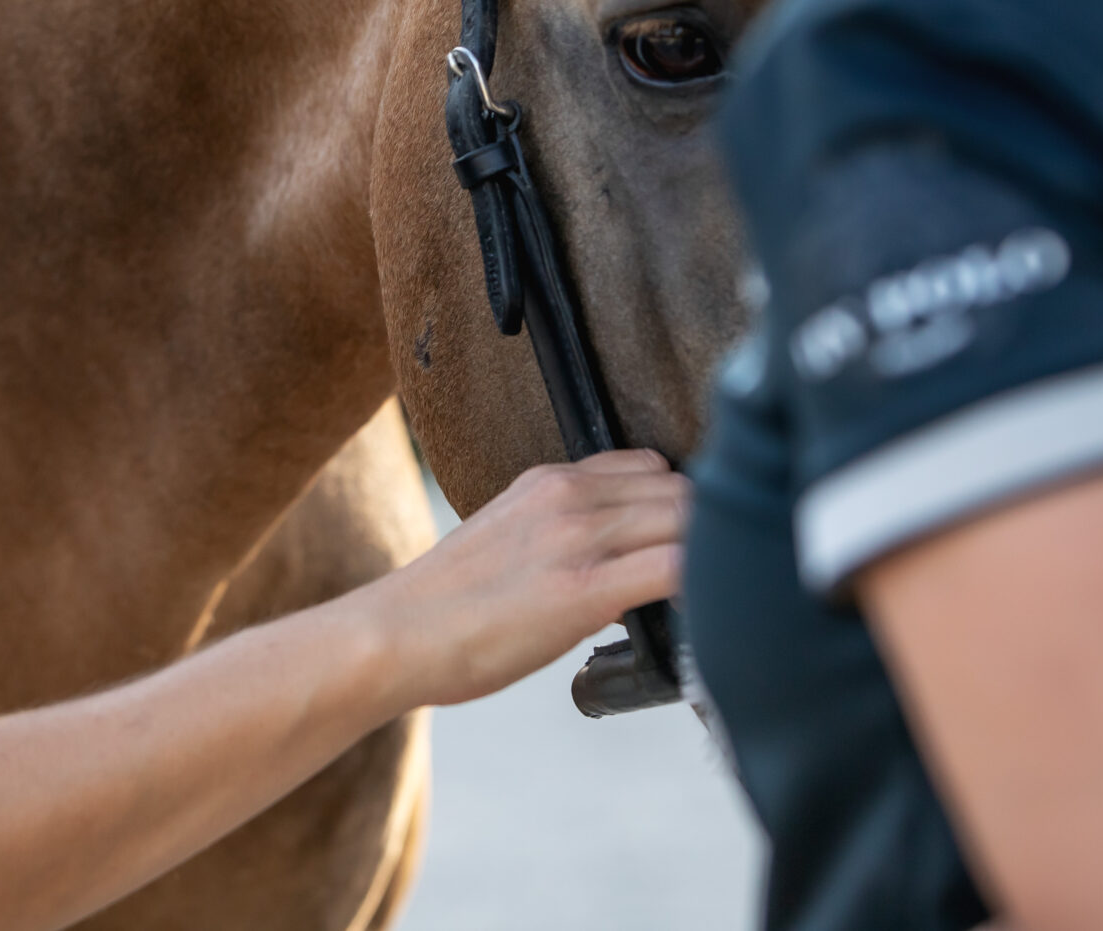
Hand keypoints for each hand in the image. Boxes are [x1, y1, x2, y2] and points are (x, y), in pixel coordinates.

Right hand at [356, 451, 688, 707]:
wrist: (394, 635)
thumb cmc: (446, 606)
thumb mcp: (507, 538)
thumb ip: (563, 534)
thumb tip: (618, 567)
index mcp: (549, 481)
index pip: (650, 468)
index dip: (678, 507)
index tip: (685, 545)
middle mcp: (567, 496)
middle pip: (680, 490)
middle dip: (703, 532)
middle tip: (708, 579)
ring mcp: (576, 538)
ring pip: (687, 520)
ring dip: (708, 556)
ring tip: (708, 600)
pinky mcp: (583, 588)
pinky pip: (676, 568)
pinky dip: (701, 585)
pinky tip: (698, 614)